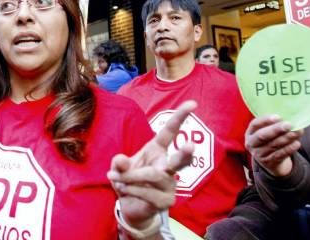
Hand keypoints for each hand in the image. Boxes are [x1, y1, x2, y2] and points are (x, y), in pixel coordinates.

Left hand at [108, 101, 195, 228]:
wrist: (130, 206)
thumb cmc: (128, 180)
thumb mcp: (119, 168)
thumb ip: (118, 163)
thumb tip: (120, 161)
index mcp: (157, 150)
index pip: (170, 132)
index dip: (180, 117)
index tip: (192, 103)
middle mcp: (167, 166)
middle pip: (179, 160)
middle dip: (184, 154)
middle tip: (190, 145)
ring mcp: (170, 185)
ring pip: (153, 176)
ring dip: (131, 177)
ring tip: (117, 179)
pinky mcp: (167, 201)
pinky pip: (148, 193)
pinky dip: (130, 189)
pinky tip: (123, 189)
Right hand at [245, 115, 302, 176]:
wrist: (270, 160)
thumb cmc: (270, 139)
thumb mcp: (266, 131)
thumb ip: (273, 124)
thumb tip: (288, 117)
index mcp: (250, 132)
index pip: (255, 124)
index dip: (265, 120)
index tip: (278, 117)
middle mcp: (252, 143)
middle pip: (262, 135)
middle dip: (276, 129)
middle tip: (289, 125)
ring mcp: (259, 154)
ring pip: (273, 145)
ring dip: (286, 138)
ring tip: (297, 132)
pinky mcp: (268, 162)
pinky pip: (279, 155)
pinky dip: (289, 149)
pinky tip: (296, 144)